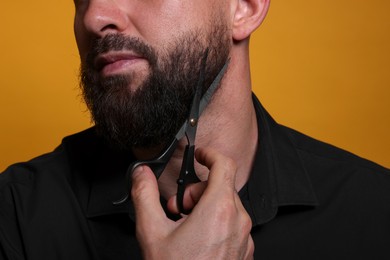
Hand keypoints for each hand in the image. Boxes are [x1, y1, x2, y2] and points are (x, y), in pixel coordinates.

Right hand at [131, 147, 253, 258]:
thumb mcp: (152, 231)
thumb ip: (145, 195)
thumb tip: (141, 175)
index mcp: (220, 209)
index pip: (225, 164)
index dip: (210, 154)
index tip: (199, 155)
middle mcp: (238, 221)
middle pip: (221, 186)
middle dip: (197, 191)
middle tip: (179, 210)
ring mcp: (244, 238)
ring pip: (227, 205)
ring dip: (206, 208)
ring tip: (187, 228)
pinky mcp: (244, 250)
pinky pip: (233, 224)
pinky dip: (216, 223)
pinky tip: (199, 241)